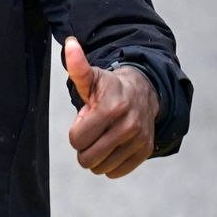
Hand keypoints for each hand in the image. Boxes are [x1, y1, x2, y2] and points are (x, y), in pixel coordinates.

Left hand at [65, 36, 158, 178]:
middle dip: (84, 146)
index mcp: (112, 109)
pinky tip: (113, 146)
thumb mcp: (92, 78)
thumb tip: (70, 43)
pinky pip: (116, 172)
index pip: (77, 140)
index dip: (77, 132)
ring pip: (100, 167)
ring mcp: (139, 140)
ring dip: (96, 155)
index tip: (86, 118)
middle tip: (94, 130)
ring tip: (104, 136)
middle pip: (87, 158)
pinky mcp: (145, 151)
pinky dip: (110, 164)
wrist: (143, 93)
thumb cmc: (108, 88)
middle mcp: (129, 126)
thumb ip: (78, 67)